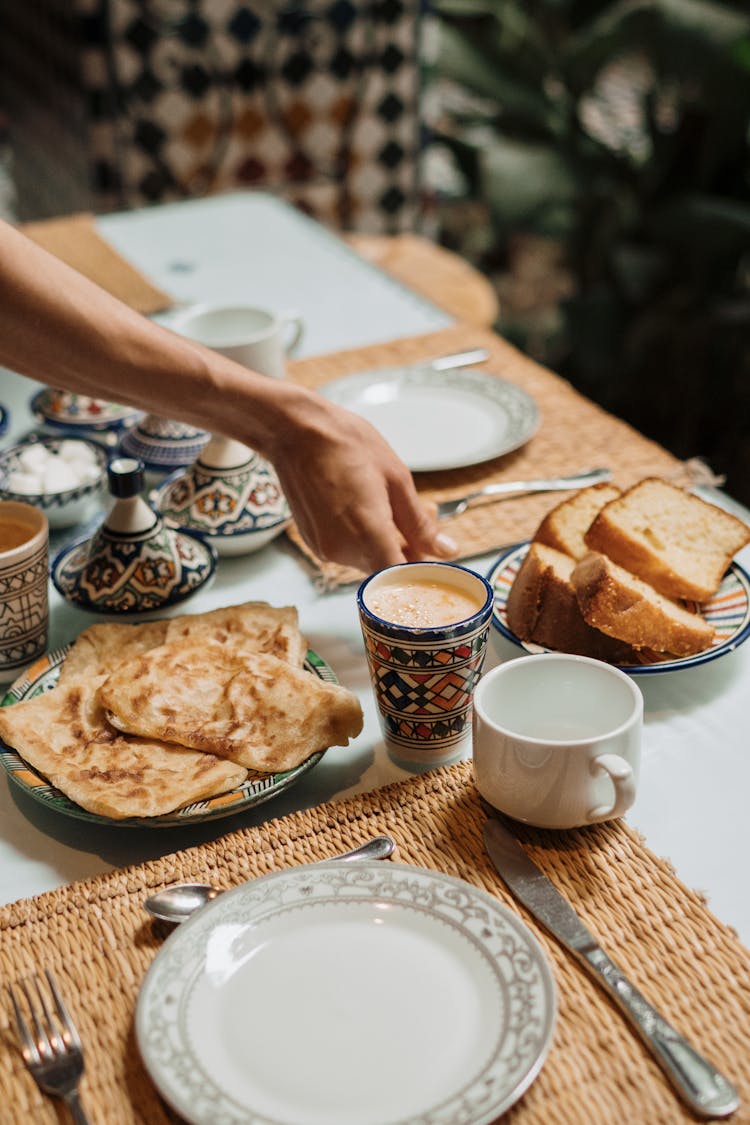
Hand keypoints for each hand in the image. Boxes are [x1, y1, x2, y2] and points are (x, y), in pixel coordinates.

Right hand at [269, 395, 456, 573]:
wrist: (296, 431)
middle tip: (422, 513)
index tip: (434, 554)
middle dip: (408, 548)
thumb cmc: (346, 445)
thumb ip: (420, 524)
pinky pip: (349, 551)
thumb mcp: (397, 479)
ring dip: (386, 541)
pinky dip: (363, 537)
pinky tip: (366, 507)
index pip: (403, 578)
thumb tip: (445, 551)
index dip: (421, 571)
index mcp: (368, 534)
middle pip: (386, 570)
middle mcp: (342, 550)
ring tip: (390, 502)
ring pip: (368, 560)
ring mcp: (324, 549)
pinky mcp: (314, 543)